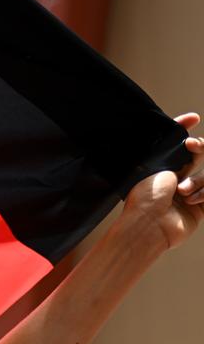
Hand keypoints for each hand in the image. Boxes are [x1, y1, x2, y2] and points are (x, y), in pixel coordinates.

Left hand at [121, 113, 202, 251]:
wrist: (150, 225)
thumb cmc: (145, 197)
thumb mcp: (153, 167)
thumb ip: (169, 153)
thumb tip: (182, 135)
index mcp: (159, 168)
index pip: (175, 144)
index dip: (184, 128)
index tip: (193, 118)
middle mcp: (175, 178)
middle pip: (197, 155)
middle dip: (199, 147)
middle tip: (192, 145)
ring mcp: (189, 193)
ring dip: (197, 182)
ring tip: (182, 193)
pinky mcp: (200, 208)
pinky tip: (192, 201)